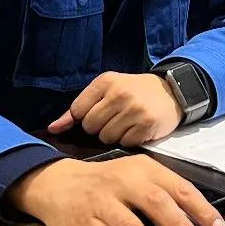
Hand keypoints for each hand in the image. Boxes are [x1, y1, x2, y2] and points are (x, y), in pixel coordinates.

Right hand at [6, 154, 224, 225]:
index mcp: (145, 169)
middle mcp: (126, 180)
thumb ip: (163, 201)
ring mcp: (104, 201)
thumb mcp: (136, 180)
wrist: (56, 183)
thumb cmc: (106, 185)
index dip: (203, 211)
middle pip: (158, 204)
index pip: (181, 188)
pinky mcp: (85, 221)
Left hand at [47, 71, 182, 145]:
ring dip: (114, 135)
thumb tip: (53, 129)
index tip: (99, 113)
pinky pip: (125, 143)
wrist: (172, 91)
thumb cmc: (134, 91)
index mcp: (106, 81)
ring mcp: (134, 109)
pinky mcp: (146, 125)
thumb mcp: (107, 90)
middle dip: (99, 127)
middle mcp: (119, 93)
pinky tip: (137, 129)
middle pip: (90, 126)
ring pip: (106, 137)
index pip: (77, 111)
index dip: (85, 117)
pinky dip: (129, 140)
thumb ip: (78, 109)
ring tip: (127, 124)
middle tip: (115, 118)